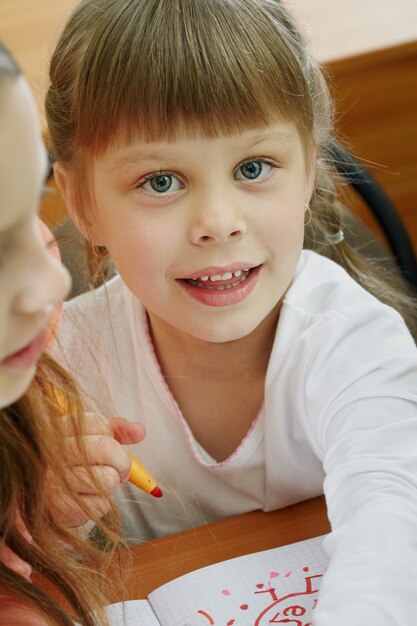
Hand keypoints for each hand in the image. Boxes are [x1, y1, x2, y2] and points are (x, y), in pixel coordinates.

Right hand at [47, 413, 144, 527]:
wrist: (43, 500)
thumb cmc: (72, 464)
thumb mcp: (89, 438)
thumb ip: (115, 430)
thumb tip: (140, 431)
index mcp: (58, 429)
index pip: (99, 424)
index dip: (114, 437)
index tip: (114, 446)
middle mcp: (52, 452)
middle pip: (107, 448)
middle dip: (122, 462)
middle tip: (120, 470)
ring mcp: (52, 481)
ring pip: (108, 479)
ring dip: (110, 484)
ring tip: (96, 485)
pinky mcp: (59, 508)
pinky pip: (101, 504)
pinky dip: (100, 505)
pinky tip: (85, 500)